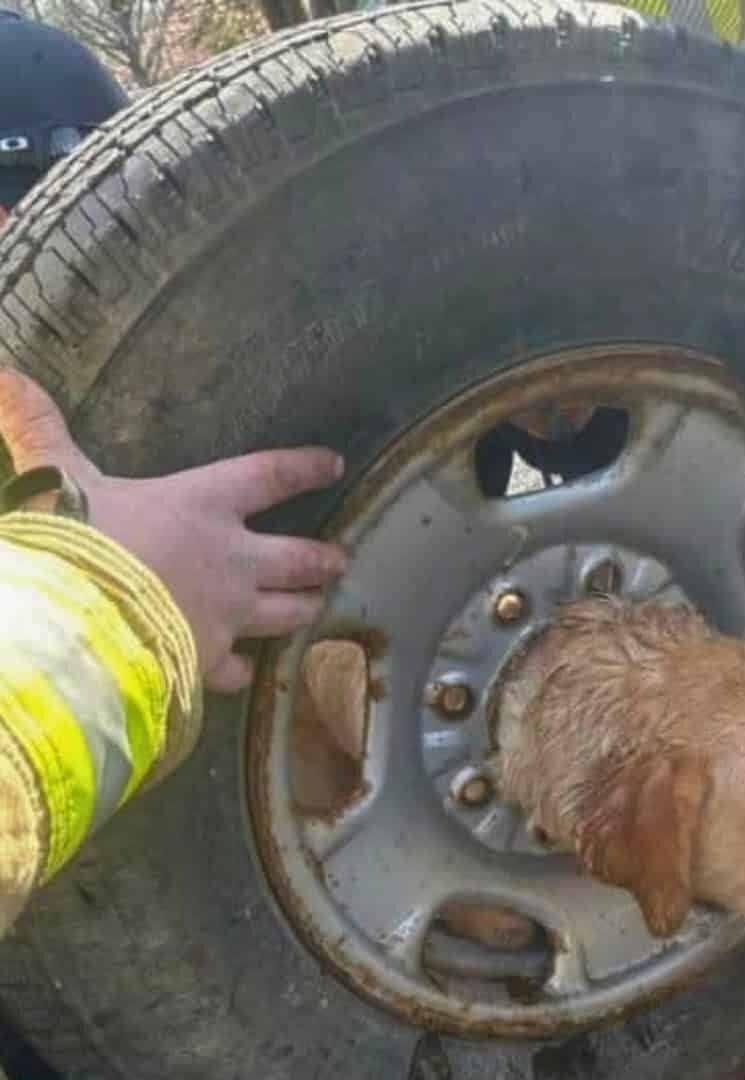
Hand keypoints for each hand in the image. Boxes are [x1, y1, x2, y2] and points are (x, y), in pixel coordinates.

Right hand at [0, 369, 347, 692]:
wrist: (71, 626)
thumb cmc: (71, 543)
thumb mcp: (55, 478)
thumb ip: (40, 429)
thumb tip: (6, 371)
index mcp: (201, 504)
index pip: (269, 476)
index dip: (304, 468)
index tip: (334, 464)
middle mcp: (231, 560)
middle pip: (298, 558)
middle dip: (324, 559)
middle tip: (341, 559)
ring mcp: (228, 615)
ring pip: (286, 614)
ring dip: (304, 609)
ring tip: (318, 606)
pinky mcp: (209, 661)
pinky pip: (239, 670)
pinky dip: (245, 671)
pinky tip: (247, 673)